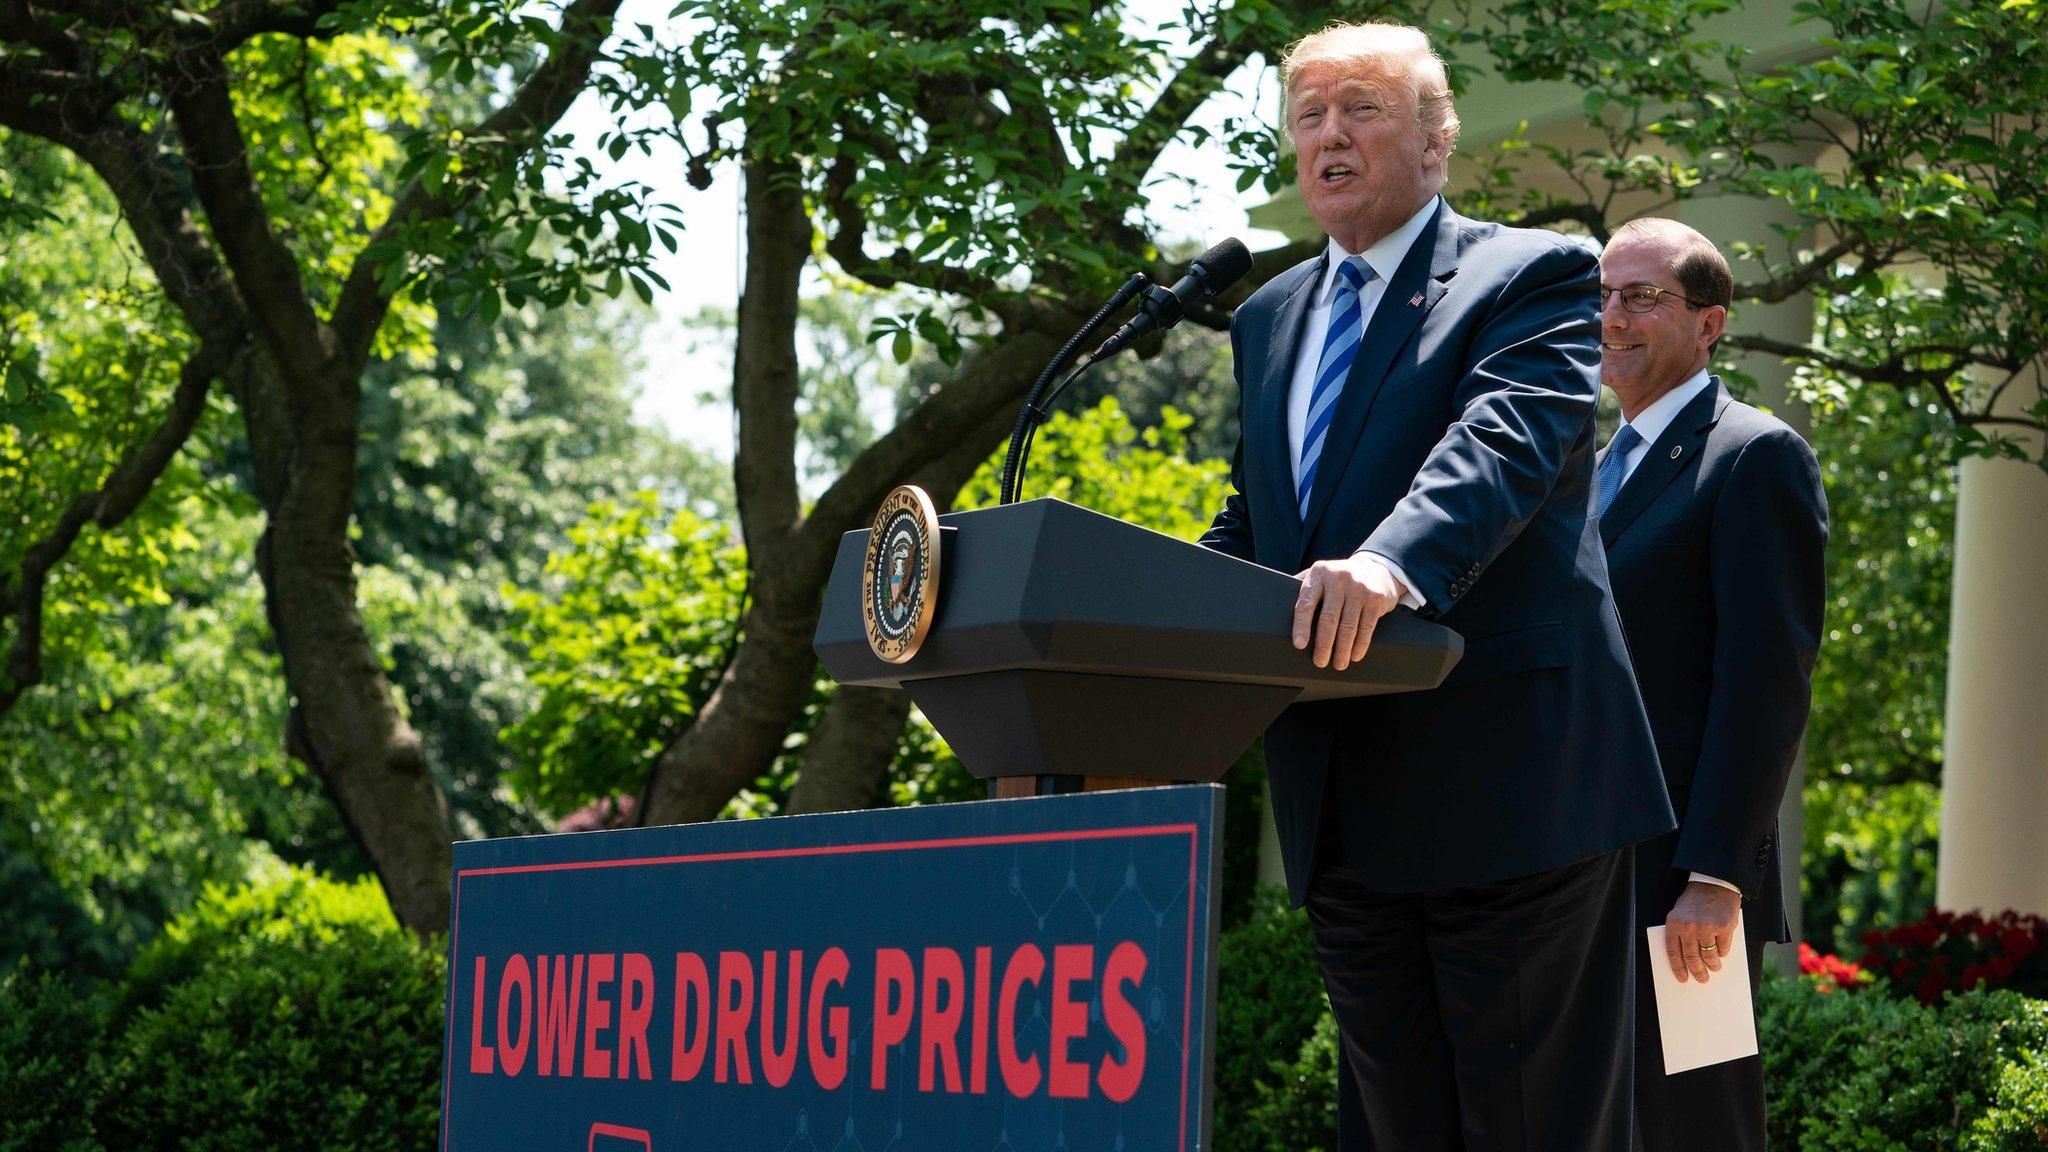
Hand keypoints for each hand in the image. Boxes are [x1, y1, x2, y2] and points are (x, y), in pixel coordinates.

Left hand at [1292, 554, 1404, 670]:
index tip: (1299, 645)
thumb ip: (1304, 586)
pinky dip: (1360, 645)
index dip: (1301, 626)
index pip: (1306, 603)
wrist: (1378, 568)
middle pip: (1328, 619)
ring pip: (1348, 626)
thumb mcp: (1321, 575)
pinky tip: (1355, 655)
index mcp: (1319, 573)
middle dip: (1323, 645)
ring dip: (1342, 650)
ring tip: (1338, 663)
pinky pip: (1366, 627)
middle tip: (1320, 662)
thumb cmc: (1340, 579)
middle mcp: (1339, 578)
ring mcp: (1359, 587)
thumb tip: (1277, 604)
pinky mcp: (1376, 598)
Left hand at [1664, 881, 1741, 982]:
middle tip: (1702, 979)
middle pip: (1692, 958)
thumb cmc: (1694, 901)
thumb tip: (1686, 961)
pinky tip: (1722, 953)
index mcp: (1674, 924)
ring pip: (1709, 956)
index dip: (1678, 969)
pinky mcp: (1724, 927)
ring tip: (1714, 967)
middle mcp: (1689, 927)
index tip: (1683, 979)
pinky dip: (1723, 954)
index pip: (1674, 953)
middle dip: (1698, 972)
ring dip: (1713, 965)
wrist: (1713, 883)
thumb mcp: (1679, 914)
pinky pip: (1723, 949)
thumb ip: (1680, 933)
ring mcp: (1707, 928)